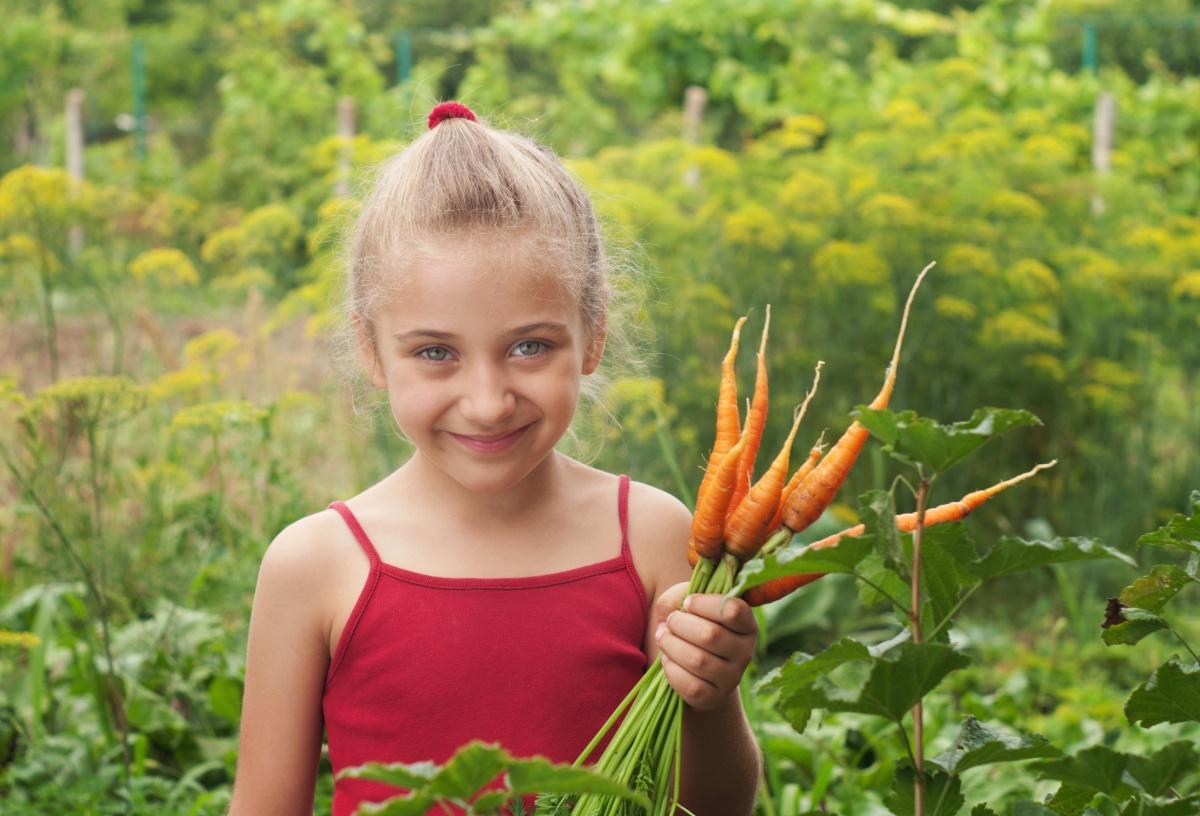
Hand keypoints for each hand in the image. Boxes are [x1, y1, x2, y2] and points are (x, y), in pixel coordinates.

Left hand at [651, 582, 757, 711]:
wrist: (697, 671)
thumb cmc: (693, 627)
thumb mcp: (690, 606)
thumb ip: (679, 596)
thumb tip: (674, 606)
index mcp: (746, 624)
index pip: (733, 610)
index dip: (704, 604)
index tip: (687, 603)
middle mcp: (745, 651)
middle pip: (711, 635)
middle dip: (680, 624)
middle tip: (669, 622)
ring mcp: (732, 677)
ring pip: (698, 661)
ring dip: (672, 645)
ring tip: (663, 637)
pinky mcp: (714, 697)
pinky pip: (690, 685)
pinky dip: (671, 669)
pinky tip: (668, 659)